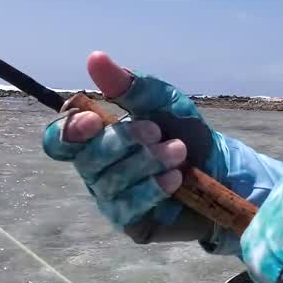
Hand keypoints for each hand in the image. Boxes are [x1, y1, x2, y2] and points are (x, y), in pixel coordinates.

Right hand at [42, 52, 231, 246]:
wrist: (223, 170)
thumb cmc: (185, 132)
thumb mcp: (162, 102)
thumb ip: (128, 85)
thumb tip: (95, 58)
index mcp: (94, 139)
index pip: (59, 139)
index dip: (70, 130)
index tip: (96, 118)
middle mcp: (96, 171)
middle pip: (86, 160)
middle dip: (124, 142)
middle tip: (158, 132)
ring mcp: (111, 199)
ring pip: (109, 183)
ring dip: (145, 163)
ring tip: (178, 153)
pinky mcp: (132, 223)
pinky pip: (127, 208)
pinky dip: (151, 190)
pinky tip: (174, 180)